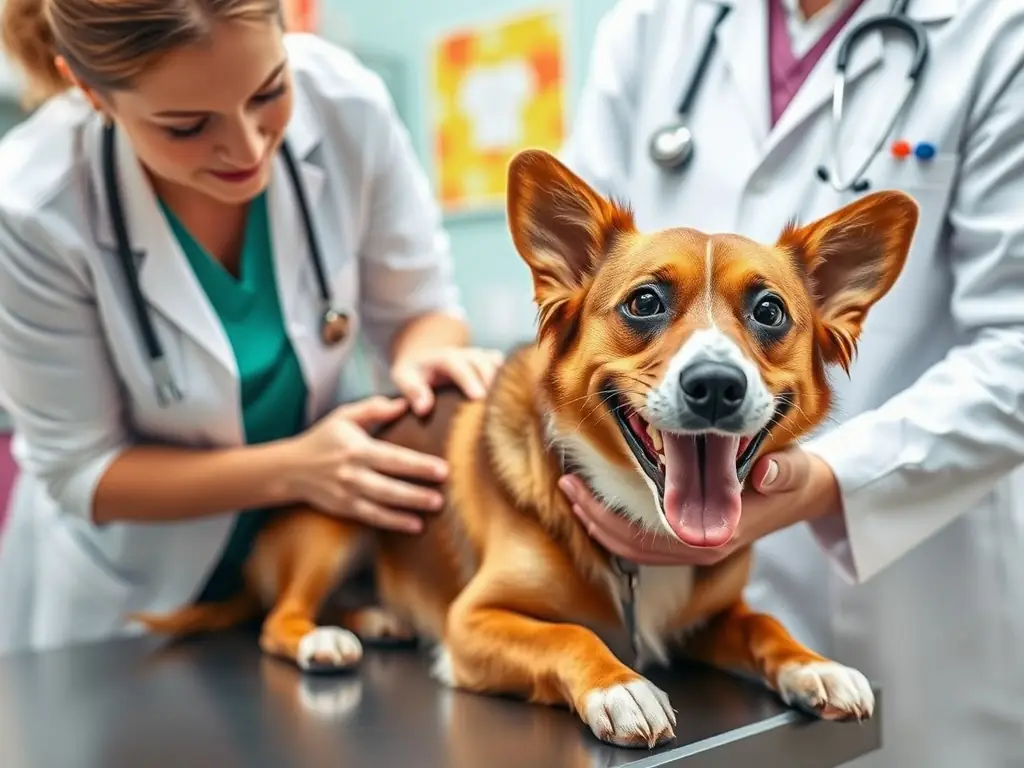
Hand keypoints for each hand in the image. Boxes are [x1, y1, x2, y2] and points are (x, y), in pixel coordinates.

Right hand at [285, 396, 449, 532]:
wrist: (290, 469)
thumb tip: (404, 403)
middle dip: (417, 491)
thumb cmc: (323, 438)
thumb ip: (374, 409)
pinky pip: (372, 518)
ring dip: (409, 508)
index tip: (442, 469)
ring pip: (382, 504)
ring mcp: (348, 493)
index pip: (393, 458)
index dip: (418, 465)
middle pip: (390, 485)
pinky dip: (393, 523)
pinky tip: (415, 525)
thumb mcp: (344, 416)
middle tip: (442, 495)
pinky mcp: (344, 508)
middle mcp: (353, 473)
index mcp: (357, 449)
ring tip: (435, 507)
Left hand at [391, 346, 504, 415]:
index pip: (457, 365)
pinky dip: (510, 378)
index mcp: (443, 356)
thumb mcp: (403, 377)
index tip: (478, 397)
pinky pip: (504, 367)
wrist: (424, 358)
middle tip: (497, 405)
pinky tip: (515, 398)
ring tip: (509, 403)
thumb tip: (423, 408)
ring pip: (496, 363)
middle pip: (482, 362)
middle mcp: (465, 354)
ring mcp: (480, 357)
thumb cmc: (412, 373)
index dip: (469, 380)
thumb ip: (412, 390)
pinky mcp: (490, 363)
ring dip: (502, 380)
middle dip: (490, 380)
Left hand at [561, 446, 841, 565]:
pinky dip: (616, 525)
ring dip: (600, 522)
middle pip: (632, 549)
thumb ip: (782, 472)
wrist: (810, 493)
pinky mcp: (693, 537)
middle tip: (566, 484)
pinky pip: (645, 541)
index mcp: (718, 533)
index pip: (649, 539)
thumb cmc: (797, 478)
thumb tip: (766, 474)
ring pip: (635, 549)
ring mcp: (696, 546)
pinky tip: (599, 502)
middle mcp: (702, 546)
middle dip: (594, 518)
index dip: (609, 519)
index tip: (581, 489)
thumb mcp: (794, 470)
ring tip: (573, 491)